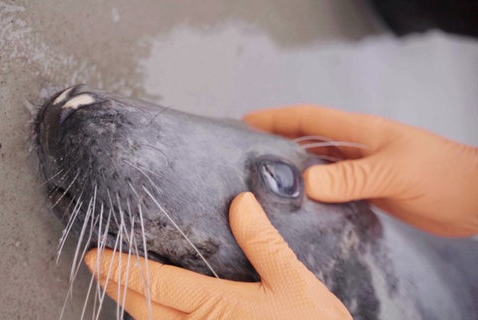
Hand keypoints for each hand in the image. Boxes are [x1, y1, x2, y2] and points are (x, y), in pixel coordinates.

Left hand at [85, 192, 350, 319]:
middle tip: (98, 269)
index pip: (157, 283)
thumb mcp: (294, 282)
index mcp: (216, 306)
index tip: (96, 256)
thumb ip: (263, 243)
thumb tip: (240, 203)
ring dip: (133, 307)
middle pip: (145, 309)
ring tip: (120, 288)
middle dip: (117, 288)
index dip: (123, 268)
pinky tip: (159, 315)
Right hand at [244, 106, 477, 236]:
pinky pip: (330, 191)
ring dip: (291, 173)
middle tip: (242, 158)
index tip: (243, 123)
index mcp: (358, 132)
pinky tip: (297, 208)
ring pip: (316, 168)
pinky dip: (311, 197)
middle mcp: (354, 148)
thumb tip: (304, 182)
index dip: (274, 118)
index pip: (307, 119)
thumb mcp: (394, 171)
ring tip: (261, 185)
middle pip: (305, 142)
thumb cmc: (442, 174)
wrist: (475, 199)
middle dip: (274, 144)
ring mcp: (359, 171)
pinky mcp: (366, 192)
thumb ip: (351, 177)